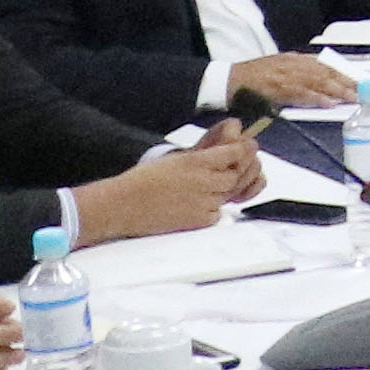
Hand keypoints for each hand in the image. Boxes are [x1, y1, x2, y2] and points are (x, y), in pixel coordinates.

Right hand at [76, 124, 261, 241]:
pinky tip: (195, 206)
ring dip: (221, 192)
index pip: (233, 153)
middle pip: (235, 176)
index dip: (243, 152)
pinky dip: (212, 210)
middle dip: (235, 174)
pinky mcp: (198, 220)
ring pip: (227, 196)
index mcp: (195, 161)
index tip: (246, 149)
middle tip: (227, 174)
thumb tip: (219, 158)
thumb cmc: (141, 181)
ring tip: (201, 191)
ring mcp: (203, 202)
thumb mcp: (173, 160)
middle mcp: (203, 180)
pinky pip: (217, 214)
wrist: (122, 205)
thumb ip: (199, 159)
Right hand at [229, 53, 361, 109]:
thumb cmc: (256, 76)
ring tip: (351, 97)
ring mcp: (286, 76)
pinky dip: (316, 98)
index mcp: (295, 59)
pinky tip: (328, 103)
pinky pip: (301, 94)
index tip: (358, 81)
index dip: (343, 73)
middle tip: (360, 91)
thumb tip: (323, 80)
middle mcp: (293, 65)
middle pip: (325, 73)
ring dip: (336, 90)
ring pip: (317, 82)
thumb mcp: (281, 66)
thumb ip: (301, 71)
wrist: (231, 79)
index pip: (325, 65)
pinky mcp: (278, 89)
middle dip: (345, 82)